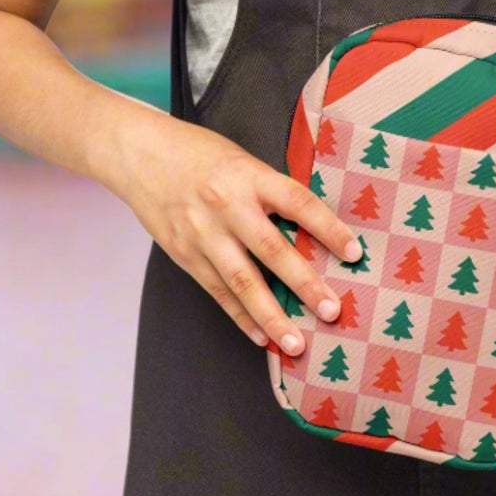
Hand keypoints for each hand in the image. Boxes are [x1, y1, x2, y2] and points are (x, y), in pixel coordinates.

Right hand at [113, 112, 362, 357]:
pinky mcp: (184, 254)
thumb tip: (309, 226)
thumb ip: (270, 191)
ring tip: (296, 343)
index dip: (329, 228)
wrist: (140, 153)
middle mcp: (227, 206)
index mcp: (249, 176)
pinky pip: (217, 292)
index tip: (354, 253)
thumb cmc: (198, 152)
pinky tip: (261, 337)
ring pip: (242, 282)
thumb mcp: (241, 159)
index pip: (298, 203)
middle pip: (272, 250)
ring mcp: (203, 233)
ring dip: (271, 316)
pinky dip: (240, 317)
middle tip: (332, 310)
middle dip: (304, 284)